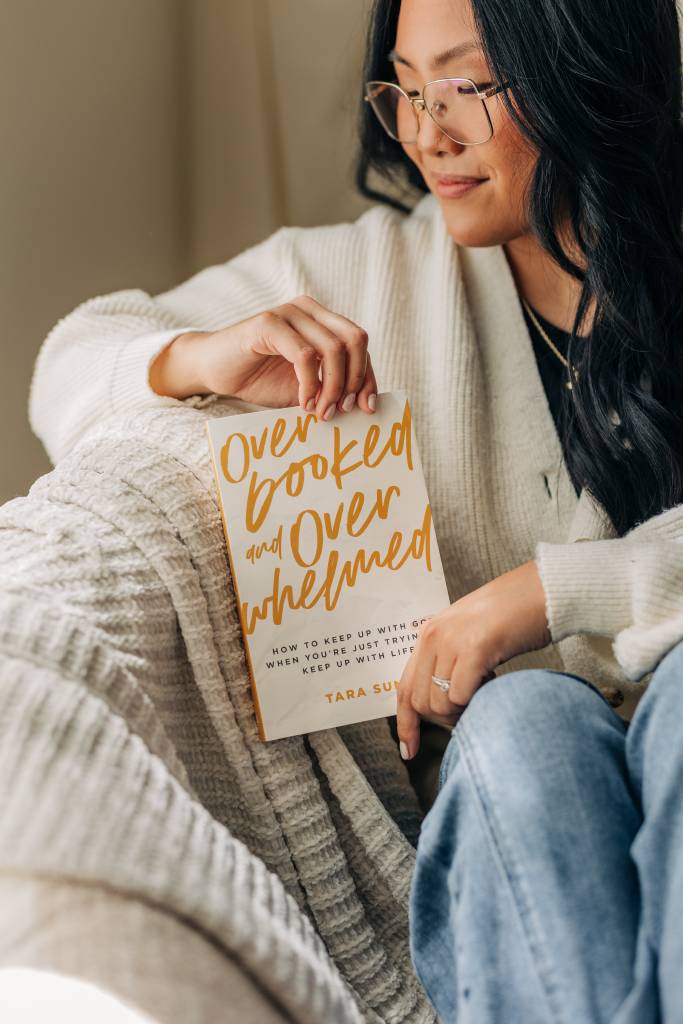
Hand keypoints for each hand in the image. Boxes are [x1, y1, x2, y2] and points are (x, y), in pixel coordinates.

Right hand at [149, 294, 377, 421]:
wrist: (213, 371)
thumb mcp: (305, 387)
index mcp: (322, 321)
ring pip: (333, 348)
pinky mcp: (268, 324)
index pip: (360, 344)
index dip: (368, 377)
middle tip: (341, 410)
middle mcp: (309, 311)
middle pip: (355, 340)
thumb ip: (332, 387)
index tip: (366, 409)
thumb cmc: (259, 378)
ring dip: (332, 387)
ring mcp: (289, 313)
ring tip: (320, 412)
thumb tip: (364, 405)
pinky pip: (305, 355)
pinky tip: (302, 403)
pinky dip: (310, 384)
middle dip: (355, 380)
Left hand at [397, 559, 551, 758]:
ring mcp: (451, 641)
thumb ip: (452, 661)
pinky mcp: (474, 648)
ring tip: (486, 689)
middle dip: (444, 718)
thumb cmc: (516, 614)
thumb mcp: (470, 635)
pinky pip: (460, 695)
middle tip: (472, 707)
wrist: (544, 589)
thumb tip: (445, 703)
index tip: (410, 750)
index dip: (406, 723)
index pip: (405, 687)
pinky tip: (495, 682)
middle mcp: (433, 636)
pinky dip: (475, 701)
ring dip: (463, 711)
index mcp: (429, 634)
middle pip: (421, 701)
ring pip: (440, 703)